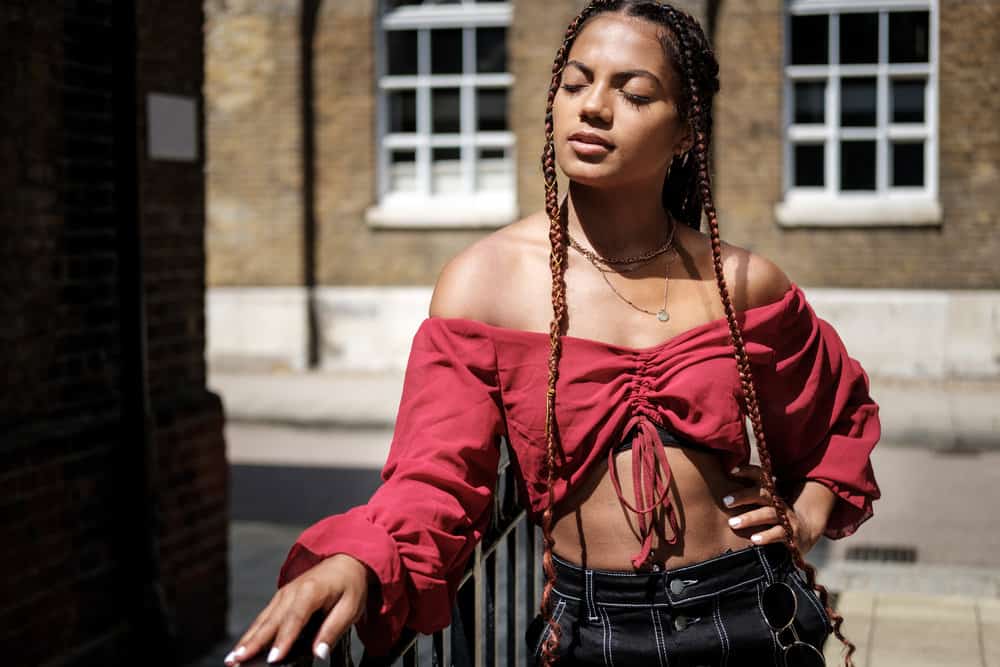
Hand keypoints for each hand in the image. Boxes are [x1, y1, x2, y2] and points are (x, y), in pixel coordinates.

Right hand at [224, 553, 371, 664]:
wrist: (346, 560)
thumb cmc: (350, 586)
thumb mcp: (350, 608)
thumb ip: (333, 630)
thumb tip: (318, 653)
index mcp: (311, 591)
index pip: (295, 619)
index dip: (283, 640)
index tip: (273, 659)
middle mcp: (292, 591)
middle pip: (271, 621)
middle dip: (253, 643)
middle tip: (237, 662)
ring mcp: (283, 595)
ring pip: (262, 621)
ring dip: (246, 640)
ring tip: (232, 660)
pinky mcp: (280, 599)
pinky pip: (263, 618)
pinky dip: (251, 634)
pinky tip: (241, 648)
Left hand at [721, 465, 821, 555]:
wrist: (806, 533)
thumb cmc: (776, 515)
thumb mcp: (765, 503)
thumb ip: (748, 493)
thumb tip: (725, 477)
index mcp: (772, 493)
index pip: (761, 477)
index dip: (748, 472)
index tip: (732, 470)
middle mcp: (779, 503)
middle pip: (762, 495)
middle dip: (744, 496)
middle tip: (725, 501)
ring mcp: (787, 519)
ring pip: (768, 514)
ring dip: (750, 518)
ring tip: (732, 523)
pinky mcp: (791, 536)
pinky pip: (778, 535)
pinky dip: (766, 537)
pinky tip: (754, 539)